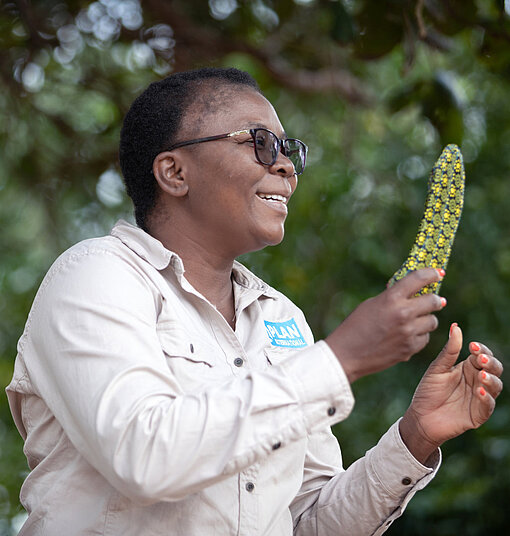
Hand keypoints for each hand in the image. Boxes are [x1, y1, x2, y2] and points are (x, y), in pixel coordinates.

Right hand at [325, 268, 445, 382]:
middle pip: (434, 301)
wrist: (346, 354)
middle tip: (436, 301)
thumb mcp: (371, 304)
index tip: (438, 273)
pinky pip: (424, 338)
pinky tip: (406, 336)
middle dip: (435, 300)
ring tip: (415, 321)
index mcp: (391, 298)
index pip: (419, 279)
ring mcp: (408, 332)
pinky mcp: (410, 349)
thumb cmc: (355, 326)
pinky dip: (419, 336)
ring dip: (426, 319)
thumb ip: (392, 298)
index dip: (431, 273)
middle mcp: (403, 313)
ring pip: (432, 321)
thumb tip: (412, 292)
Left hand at [400, 323, 503, 463]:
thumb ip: (449, 351)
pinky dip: (486, 398)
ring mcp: (479, 397)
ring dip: (491, 379)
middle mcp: (477, 381)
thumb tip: (455, 326)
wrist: (420, 417)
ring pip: (495, 385)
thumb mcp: (437, 369)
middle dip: (490, 362)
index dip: (481, 350)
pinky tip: (479, 390)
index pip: (482, 355)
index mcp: (467, 368)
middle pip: (494, 368)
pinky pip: (488, 405)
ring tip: (481, 374)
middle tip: (480, 358)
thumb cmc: (428, 391)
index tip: (472, 346)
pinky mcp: (478, 414)